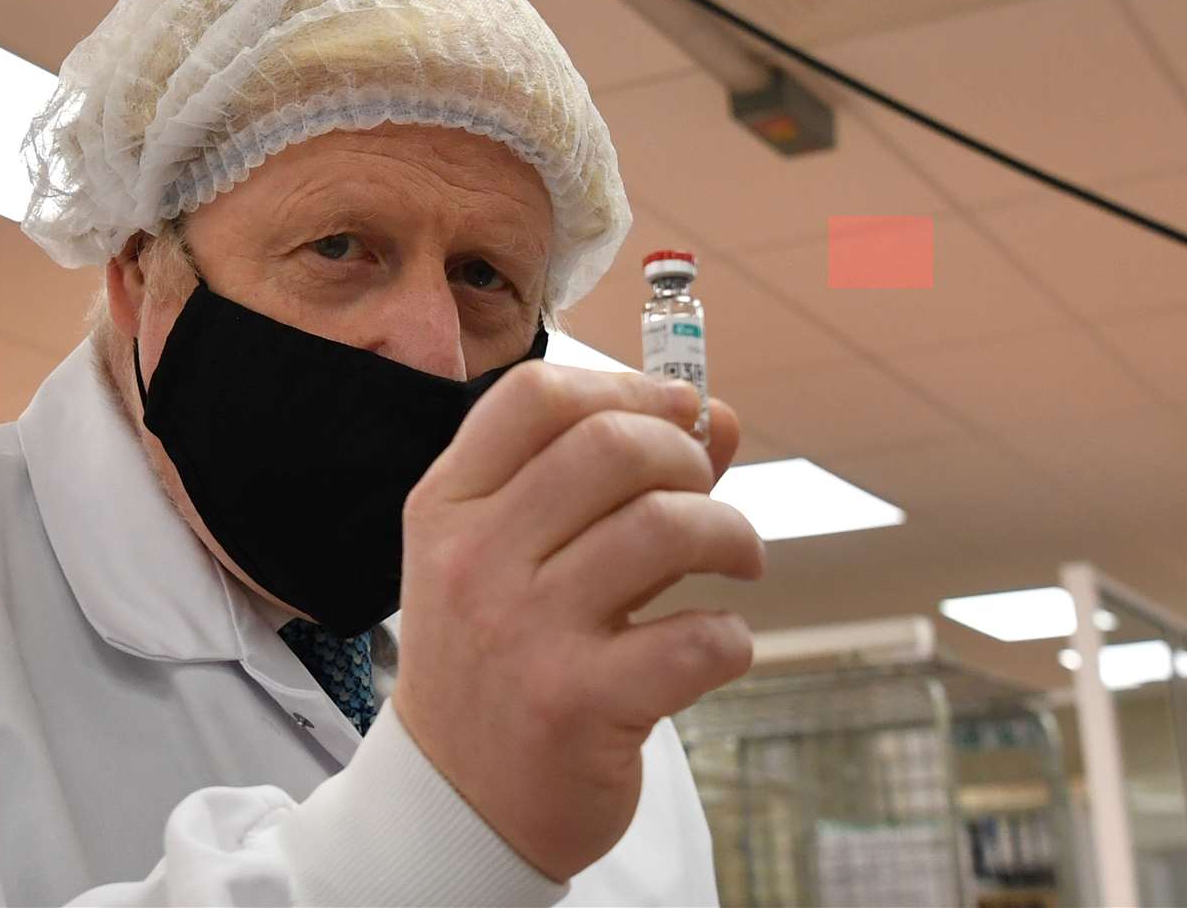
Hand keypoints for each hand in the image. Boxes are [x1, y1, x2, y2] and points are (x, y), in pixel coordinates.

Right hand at [392, 365, 762, 880]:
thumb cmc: (498, 659)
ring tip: (736, 561)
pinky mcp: (577, 705)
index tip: (675, 412)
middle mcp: (476, 559)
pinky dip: (730, 634)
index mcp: (449, 507)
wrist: (458, 801)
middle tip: (705, 496)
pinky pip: (696, 638)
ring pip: (664, 527)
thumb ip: (608, 480)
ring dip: (731, 536)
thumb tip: (716, 413)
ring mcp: (523, 631)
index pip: (535, 396)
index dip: (627, 386)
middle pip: (611, 445)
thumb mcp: (514, 557)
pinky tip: (713, 643)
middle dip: (687, 458)